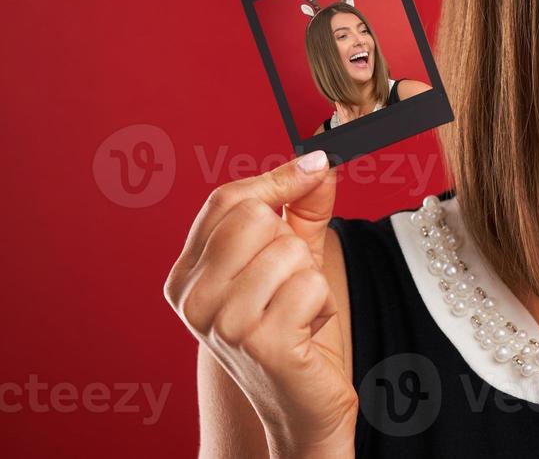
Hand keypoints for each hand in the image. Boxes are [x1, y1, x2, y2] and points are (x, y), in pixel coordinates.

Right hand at [163, 152, 356, 454]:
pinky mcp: (259, 342)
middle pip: (256, 218)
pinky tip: (305, 331)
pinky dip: (321, 304)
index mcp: (188, 275)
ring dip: (310, 279)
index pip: (226, 200)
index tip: (314, 169)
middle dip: (292, 244)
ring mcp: (222, 322)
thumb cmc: (294, 330)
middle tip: (290, 282)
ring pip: (288, 251)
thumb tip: (318, 161)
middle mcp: (194, 299)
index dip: (277, 180)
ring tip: (297, 310)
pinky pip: (310, 285)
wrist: (300, 405)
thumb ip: (303, 207)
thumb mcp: (294, 258)